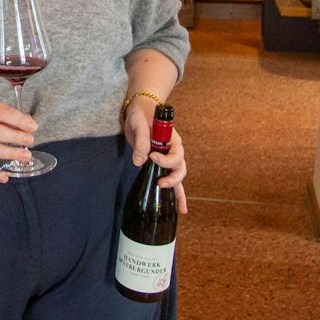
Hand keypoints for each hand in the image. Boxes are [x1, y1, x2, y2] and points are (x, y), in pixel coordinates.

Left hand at [125, 98, 189, 213]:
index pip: (175, 153)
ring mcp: (168, 158)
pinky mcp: (160, 165)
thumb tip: (139, 162)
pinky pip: (171, 180)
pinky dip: (176, 194)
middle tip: (159, 183)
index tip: (151, 157)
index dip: (165, 159)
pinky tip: (179, 209)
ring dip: (178, 191)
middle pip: (180, 168)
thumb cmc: (142, 114)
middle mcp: (173, 150)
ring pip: (178, 177)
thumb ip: (141, 141)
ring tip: (179, 208)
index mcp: (172, 139)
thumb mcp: (139, 123)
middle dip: (173, 178)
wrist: (140, 110)